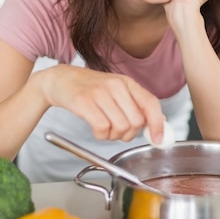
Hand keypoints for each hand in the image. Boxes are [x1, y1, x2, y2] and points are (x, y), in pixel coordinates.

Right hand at [38, 65, 165, 142]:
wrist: (61, 79)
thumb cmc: (90, 88)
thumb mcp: (116, 91)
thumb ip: (136, 105)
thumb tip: (158, 123)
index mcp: (127, 83)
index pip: (151, 103)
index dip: (158, 124)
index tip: (158, 139)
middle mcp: (116, 85)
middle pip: (136, 121)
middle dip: (128, 134)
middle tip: (117, 131)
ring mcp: (100, 93)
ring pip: (120, 127)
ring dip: (112, 136)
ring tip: (104, 128)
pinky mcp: (84, 102)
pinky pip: (101, 128)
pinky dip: (100, 135)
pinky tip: (95, 129)